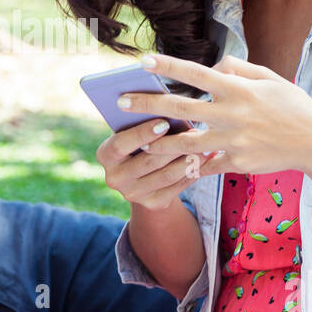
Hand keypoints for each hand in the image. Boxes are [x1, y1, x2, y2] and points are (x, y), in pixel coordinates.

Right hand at [96, 113, 221, 211]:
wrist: (144, 174)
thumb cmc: (142, 139)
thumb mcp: (137, 130)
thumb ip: (144, 121)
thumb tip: (170, 107)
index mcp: (105, 155)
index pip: (120, 144)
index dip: (141, 134)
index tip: (164, 122)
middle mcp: (114, 178)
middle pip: (147, 161)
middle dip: (173, 145)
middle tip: (196, 130)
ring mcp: (132, 194)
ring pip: (166, 175)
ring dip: (188, 159)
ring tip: (205, 144)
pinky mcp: (152, 204)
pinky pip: (176, 187)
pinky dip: (193, 172)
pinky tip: (206, 159)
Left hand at [115, 53, 311, 178]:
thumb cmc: (292, 106)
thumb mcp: (269, 78)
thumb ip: (238, 69)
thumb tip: (213, 66)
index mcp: (238, 89)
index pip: (195, 74)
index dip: (167, 67)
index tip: (142, 62)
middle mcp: (232, 114)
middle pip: (180, 108)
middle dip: (147, 104)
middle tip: (121, 102)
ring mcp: (233, 141)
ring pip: (185, 143)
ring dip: (158, 142)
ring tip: (138, 140)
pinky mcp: (236, 163)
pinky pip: (204, 165)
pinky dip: (186, 165)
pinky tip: (168, 165)